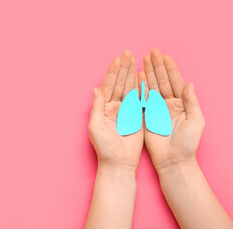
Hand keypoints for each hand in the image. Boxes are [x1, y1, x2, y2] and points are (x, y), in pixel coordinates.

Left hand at [88, 50, 142, 169]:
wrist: (119, 163)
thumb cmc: (105, 148)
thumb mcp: (96, 126)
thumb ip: (97, 107)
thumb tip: (96, 89)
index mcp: (104, 109)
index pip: (109, 86)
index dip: (113, 73)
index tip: (118, 59)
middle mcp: (114, 108)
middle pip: (119, 84)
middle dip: (124, 69)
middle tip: (128, 54)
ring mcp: (126, 112)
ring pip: (130, 89)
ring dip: (132, 75)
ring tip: (136, 60)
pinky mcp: (137, 117)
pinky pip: (140, 99)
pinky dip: (142, 88)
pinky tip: (144, 77)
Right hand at [140, 49, 204, 170]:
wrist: (172, 160)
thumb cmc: (187, 143)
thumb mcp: (195, 121)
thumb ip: (192, 102)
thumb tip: (189, 83)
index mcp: (181, 103)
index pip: (175, 81)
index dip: (169, 68)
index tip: (164, 56)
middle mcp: (168, 103)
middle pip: (162, 81)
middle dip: (156, 66)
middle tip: (151, 52)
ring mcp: (156, 109)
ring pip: (151, 87)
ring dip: (147, 73)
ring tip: (143, 60)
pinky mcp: (146, 116)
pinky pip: (142, 99)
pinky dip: (139, 88)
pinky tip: (137, 77)